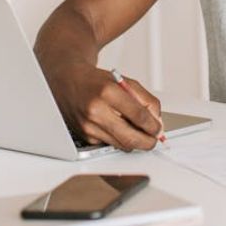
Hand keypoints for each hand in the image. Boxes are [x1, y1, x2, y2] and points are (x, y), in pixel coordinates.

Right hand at [47, 65, 162, 151]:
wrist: (68, 81)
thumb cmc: (95, 81)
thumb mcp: (124, 82)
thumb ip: (145, 99)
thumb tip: (156, 121)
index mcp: (107, 91)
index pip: (139, 116)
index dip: (153, 126)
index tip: (158, 128)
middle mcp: (95, 110)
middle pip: (130, 138)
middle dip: (147, 142)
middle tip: (153, 139)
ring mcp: (88, 126)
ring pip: (121, 145)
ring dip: (134, 142)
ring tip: (137, 131)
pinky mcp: (85, 136)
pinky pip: (110, 144)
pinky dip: (118, 139)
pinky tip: (116, 127)